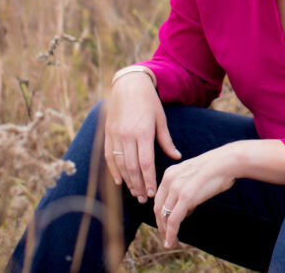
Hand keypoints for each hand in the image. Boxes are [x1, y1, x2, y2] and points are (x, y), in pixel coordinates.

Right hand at [103, 72, 181, 203]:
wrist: (128, 85)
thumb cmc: (149, 102)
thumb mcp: (161, 119)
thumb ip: (166, 140)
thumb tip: (176, 157)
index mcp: (143, 132)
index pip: (146, 163)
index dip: (149, 180)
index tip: (152, 192)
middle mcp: (127, 136)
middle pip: (132, 167)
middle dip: (138, 185)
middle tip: (143, 199)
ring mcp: (115, 135)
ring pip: (120, 164)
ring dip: (127, 181)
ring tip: (134, 192)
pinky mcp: (107, 134)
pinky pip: (109, 156)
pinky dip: (113, 170)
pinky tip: (119, 181)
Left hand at [153, 142, 241, 247]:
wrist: (227, 162)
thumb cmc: (217, 168)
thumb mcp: (194, 176)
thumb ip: (186, 188)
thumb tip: (186, 207)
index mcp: (170, 173)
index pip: (159, 198)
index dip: (160, 214)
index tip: (165, 224)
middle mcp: (169, 180)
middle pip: (158, 208)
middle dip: (161, 225)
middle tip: (166, 237)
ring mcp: (176, 188)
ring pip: (164, 216)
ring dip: (166, 232)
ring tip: (171, 242)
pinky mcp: (185, 197)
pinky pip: (174, 220)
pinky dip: (171, 233)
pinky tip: (172, 241)